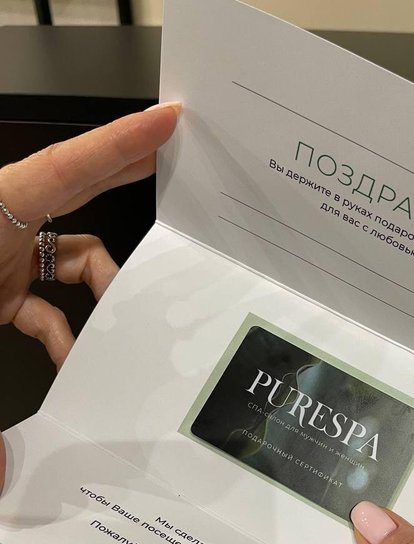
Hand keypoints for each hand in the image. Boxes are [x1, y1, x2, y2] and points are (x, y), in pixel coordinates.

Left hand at [0, 102, 180, 490]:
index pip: (63, 171)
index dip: (118, 144)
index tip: (166, 121)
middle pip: (75, 187)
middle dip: (125, 172)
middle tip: (175, 158)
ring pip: (70, 258)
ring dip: (104, 291)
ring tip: (126, 324)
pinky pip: (46, 303)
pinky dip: (67, 331)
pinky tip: (76, 360)